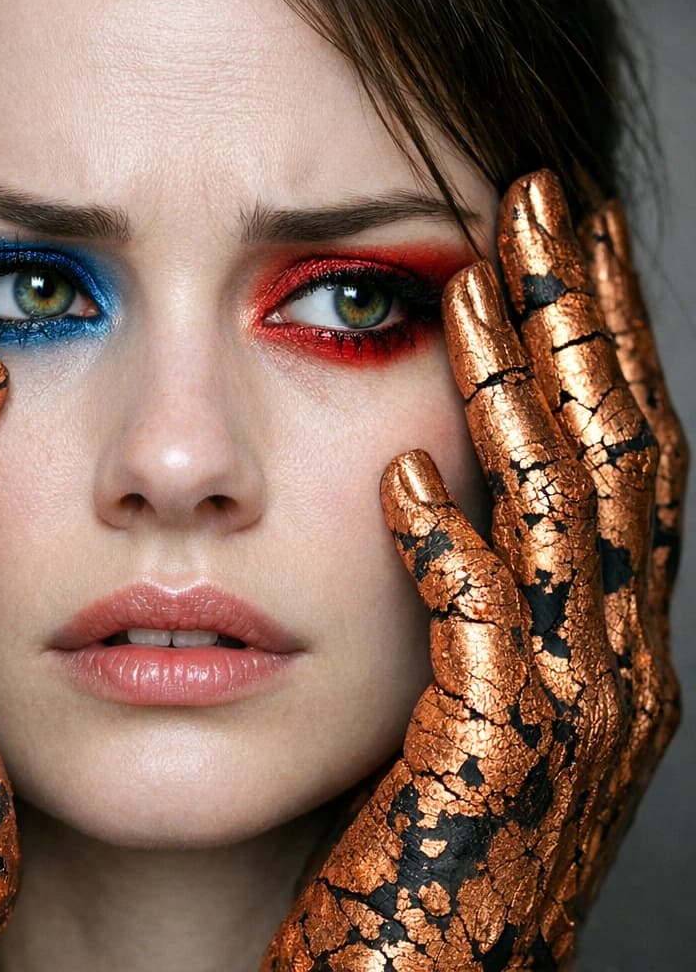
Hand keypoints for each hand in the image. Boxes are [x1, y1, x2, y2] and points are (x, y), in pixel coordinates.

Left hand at [261, 171, 686, 970]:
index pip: (617, 448)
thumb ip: (472, 581)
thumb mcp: (468, 680)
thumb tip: (419, 463)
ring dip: (518, 400)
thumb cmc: (426, 817)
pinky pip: (481, 650)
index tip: (556, 228)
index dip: (596, 330)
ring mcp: (566, 722)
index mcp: (604, 629)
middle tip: (535, 200)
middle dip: (576, 322)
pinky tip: (401, 476)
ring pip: (564, 528)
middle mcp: (612, 663)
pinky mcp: (486, 781)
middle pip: (614, 455)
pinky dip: (450, 555)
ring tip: (469, 291)